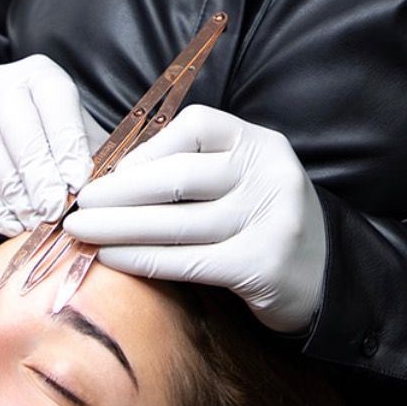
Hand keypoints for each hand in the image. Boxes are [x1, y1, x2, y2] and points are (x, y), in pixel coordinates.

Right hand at [0, 55, 110, 235]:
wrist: (11, 157)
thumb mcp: (82, 148)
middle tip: (53, 209)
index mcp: (40, 74)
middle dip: (37, 171)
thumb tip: (110, 188)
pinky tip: (6, 221)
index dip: (67, 139)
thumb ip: (95, 162)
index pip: (54, 97)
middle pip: (15, 121)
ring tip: (32, 220)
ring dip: (11, 189)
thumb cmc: (55, 152)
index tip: (78, 181)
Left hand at [60, 105, 326, 333]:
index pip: (196, 127)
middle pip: (179, 177)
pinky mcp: (262, 265)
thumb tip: (114, 173)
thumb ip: (196, 168)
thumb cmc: (263, 224)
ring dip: (120, 229)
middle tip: (80, 205)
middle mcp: (269, 174)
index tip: (112, 172)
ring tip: (82, 233)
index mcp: (260, 144)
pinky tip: (112, 259)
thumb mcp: (243, 180)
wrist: (327, 278)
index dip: (147, 149)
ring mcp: (270, 219)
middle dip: (119, 192)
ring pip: (177, 222)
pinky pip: (188, 260)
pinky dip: (143, 259)